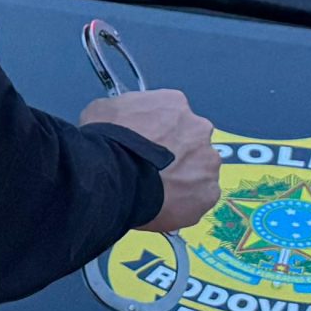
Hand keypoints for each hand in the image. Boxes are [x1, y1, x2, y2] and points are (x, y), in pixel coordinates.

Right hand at [83, 89, 219, 234]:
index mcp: (175, 104)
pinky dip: (186, 203)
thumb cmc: (107, 142)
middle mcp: (198, 128)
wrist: (114, 175)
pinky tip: (165, 206)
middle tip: (154, 169)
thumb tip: (118, 121)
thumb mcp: (103, 110)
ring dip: (184, 178)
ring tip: (158, 191)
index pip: (173, 116)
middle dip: (177, 155)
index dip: (159, 133)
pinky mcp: (207, 192)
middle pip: (192, 142)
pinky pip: (200, 198)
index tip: (149, 145)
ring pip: (200, 171)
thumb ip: (122, 112)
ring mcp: (207, 161)